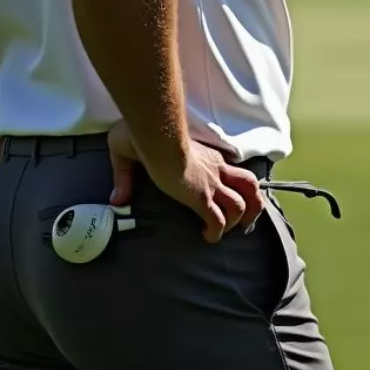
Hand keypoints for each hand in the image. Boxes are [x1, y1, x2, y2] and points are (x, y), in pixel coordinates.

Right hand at [105, 121, 263, 242]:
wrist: (155, 134)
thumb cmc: (142, 132)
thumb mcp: (129, 148)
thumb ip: (124, 175)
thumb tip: (116, 200)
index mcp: (205, 155)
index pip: (228, 168)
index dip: (231, 182)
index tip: (222, 194)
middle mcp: (214, 169)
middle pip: (249, 184)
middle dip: (252, 204)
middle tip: (246, 218)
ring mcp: (209, 184)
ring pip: (240, 204)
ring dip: (237, 221)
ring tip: (228, 231)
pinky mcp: (201, 198)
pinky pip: (217, 220)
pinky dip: (216, 232)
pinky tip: (208, 237)